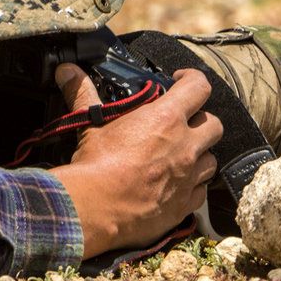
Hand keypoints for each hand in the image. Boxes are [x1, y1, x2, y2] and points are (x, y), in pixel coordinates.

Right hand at [50, 65, 222, 258]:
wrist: (96, 209)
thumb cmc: (96, 165)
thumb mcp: (90, 124)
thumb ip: (82, 93)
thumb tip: (67, 71)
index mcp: (165, 119)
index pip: (198, 87)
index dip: (192, 79)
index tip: (182, 81)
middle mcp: (185, 146)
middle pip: (214, 124)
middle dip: (201, 120)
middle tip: (184, 123)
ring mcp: (188, 176)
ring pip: (212, 159)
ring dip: (200, 154)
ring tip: (180, 155)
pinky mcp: (184, 204)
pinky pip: (201, 191)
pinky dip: (192, 185)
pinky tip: (176, 184)